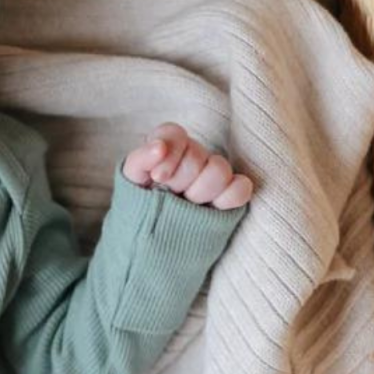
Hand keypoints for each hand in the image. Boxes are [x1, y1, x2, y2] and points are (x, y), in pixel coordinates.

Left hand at [122, 123, 252, 210]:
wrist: (150, 238)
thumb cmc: (141, 206)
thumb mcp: (132, 183)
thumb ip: (140, 160)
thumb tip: (158, 147)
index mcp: (168, 149)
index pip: (175, 134)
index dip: (169, 154)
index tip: (158, 178)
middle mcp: (193, 157)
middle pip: (197, 155)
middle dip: (180, 180)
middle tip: (169, 196)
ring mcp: (213, 176)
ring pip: (219, 170)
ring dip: (200, 191)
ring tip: (187, 206)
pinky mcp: (229, 195)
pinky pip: (241, 188)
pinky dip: (228, 197)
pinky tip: (211, 208)